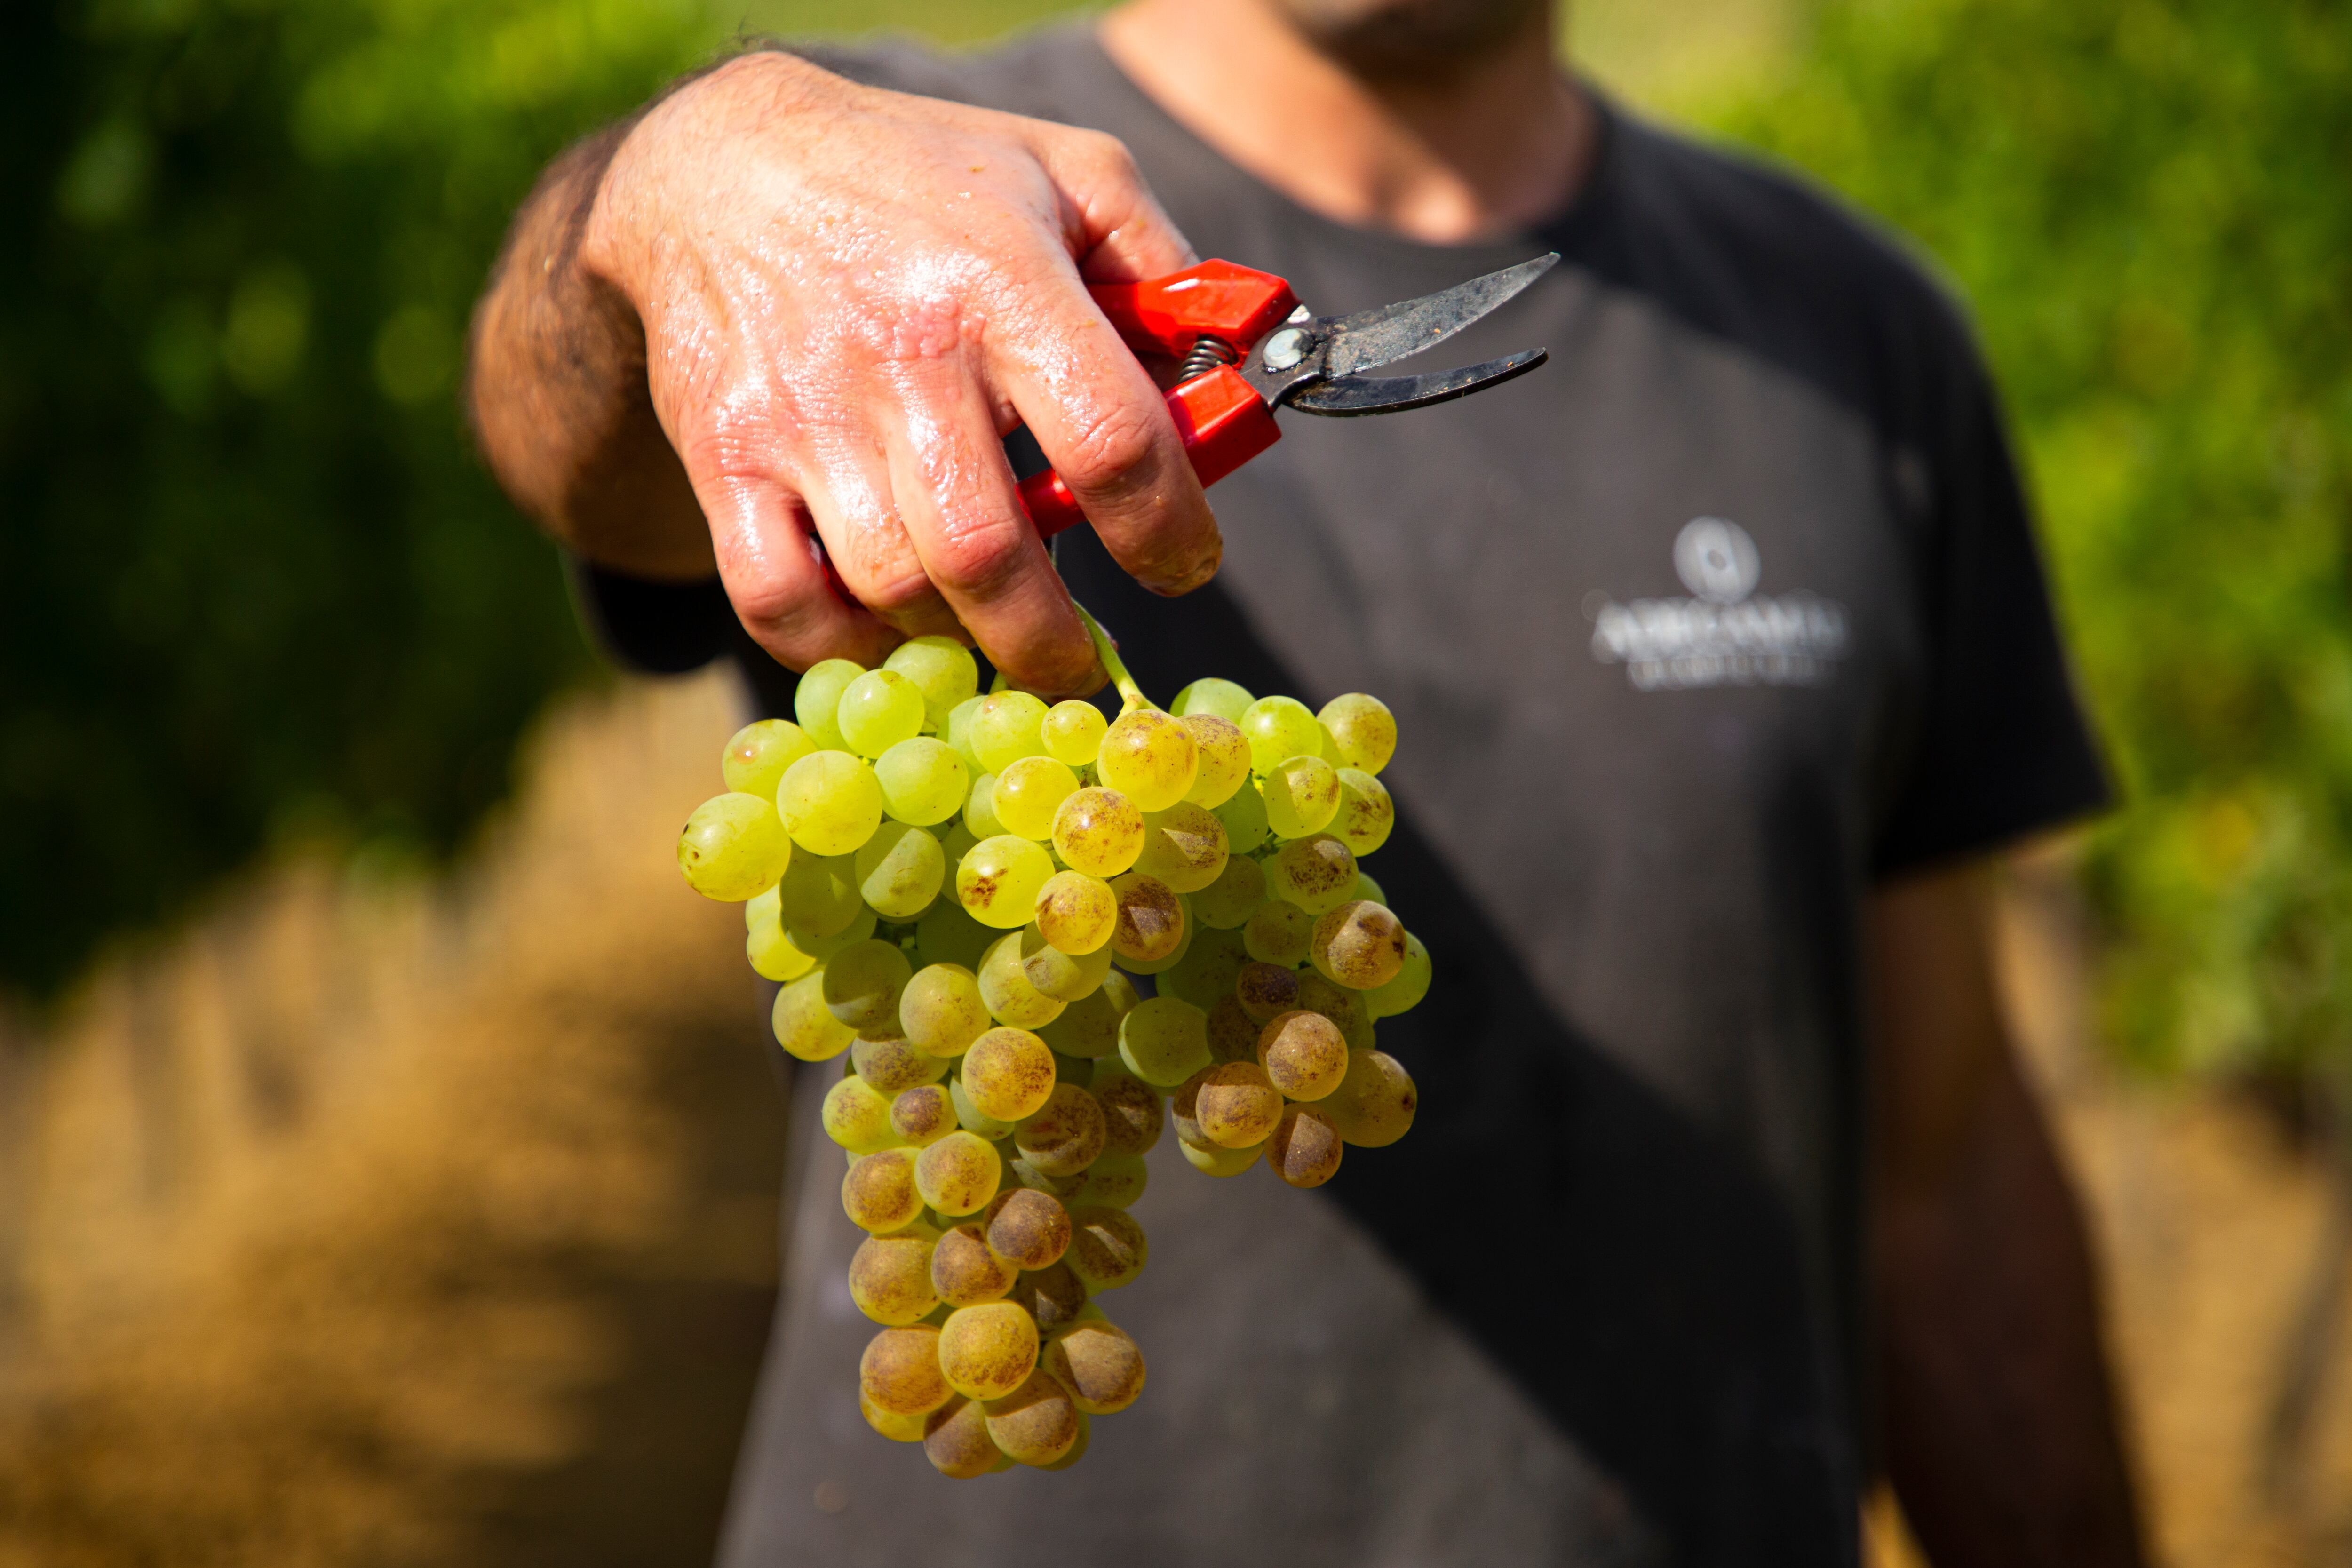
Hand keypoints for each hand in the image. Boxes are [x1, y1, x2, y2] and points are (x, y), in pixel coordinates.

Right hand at [580, 51, 1221, 693]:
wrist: (722, 166)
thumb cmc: (922, 178)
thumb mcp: (1068, 172)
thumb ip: (1165, 270)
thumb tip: (1229, 382)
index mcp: (1002, 283)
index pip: (1113, 443)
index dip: (1169, 531)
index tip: (1185, 565)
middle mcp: (901, 356)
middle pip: (989, 555)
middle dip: (1053, 641)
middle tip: (1081, 663)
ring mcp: (801, 414)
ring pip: (892, 587)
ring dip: (955, 639)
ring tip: (987, 631)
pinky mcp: (722, 456)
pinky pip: (778, 600)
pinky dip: (838, 646)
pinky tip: (884, 630)